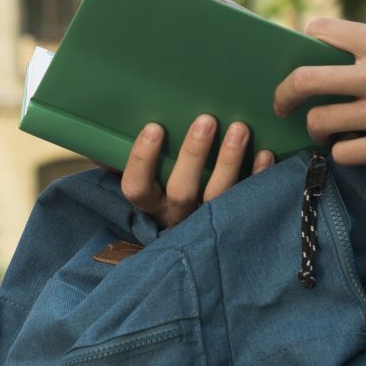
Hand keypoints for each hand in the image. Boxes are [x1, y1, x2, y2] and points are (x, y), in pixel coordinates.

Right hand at [101, 116, 276, 230]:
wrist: (196, 244)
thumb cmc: (162, 186)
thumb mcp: (141, 177)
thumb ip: (118, 160)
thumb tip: (99, 133)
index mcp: (150, 205)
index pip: (137, 188)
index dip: (143, 160)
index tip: (154, 128)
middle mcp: (177, 216)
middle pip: (182, 192)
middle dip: (194, 155)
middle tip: (206, 120)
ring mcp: (208, 222)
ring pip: (218, 196)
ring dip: (229, 162)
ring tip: (239, 129)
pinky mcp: (238, 219)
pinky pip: (250, 200)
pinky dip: (258, 177)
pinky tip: (265, 153)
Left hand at [273, 18, 365, 167]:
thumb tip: (347, 47)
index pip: (319, 31)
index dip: (306, 42)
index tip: (305, 55)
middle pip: (303, 80)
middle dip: (284, 93)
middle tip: (282, 102)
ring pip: (319, 122)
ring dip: (315, 126)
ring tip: (323, 128)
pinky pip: (343, 153)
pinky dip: (341, 151)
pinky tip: (351, 147)